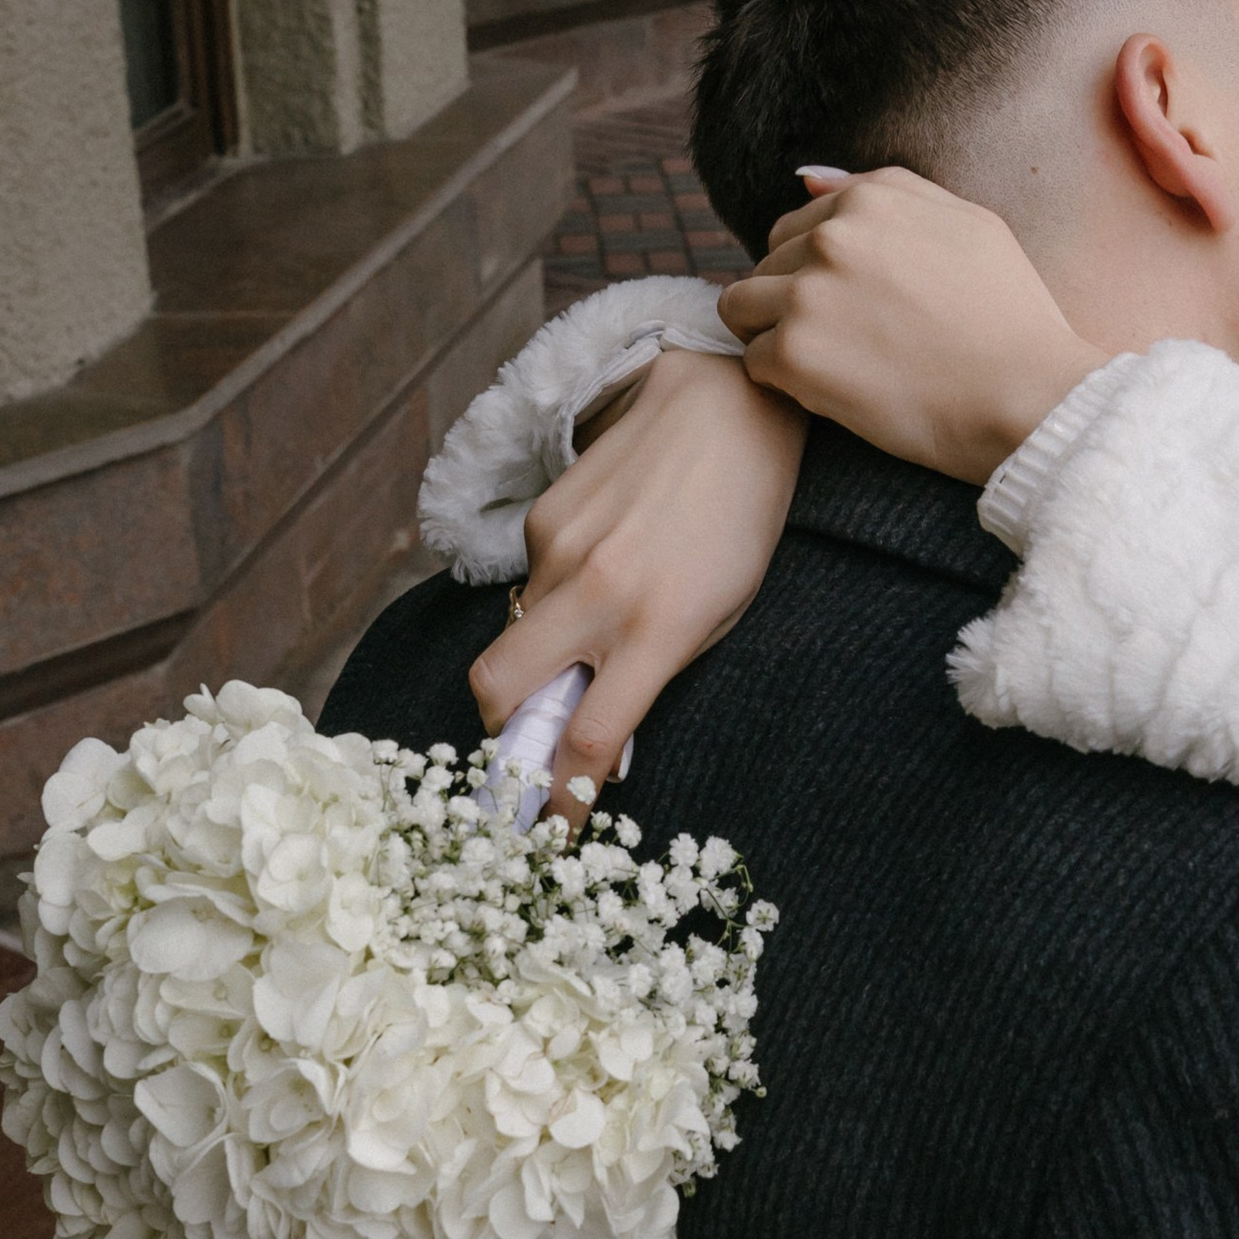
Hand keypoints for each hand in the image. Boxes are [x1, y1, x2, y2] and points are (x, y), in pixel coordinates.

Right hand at [466, 346, 804, 816]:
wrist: (723, 408)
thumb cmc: (741, 523)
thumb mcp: (722, 615)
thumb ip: (655, 675)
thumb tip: (589, 735)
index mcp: (659, 631)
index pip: (588, 743)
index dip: (561, 801)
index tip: (550, 830)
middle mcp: (599, 594)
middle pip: (496, 692)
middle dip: (499, 732)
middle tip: (526, 738)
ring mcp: (561, 551)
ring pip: (514, 635)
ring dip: (540, 653)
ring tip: (600, 618)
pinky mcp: (542, 514)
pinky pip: (529, 582)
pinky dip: (552, 596)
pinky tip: (603, 560)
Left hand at [716, 166, 1108, 484]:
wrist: (1027, 394)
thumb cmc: (1010, 316)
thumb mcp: (970, 225)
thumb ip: (892, 192)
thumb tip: (808, 176)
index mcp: (871, 200)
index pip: (797, 227)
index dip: (819, 272)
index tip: (855, 308)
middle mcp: (832, 236)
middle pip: (766, 264)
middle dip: (792, 300)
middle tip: (848, 342)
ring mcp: (808, 294)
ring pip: (741, 307)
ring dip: (774, 335)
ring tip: (828, 365)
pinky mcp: (794, 354)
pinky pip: (753, 362)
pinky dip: (783, 382)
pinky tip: (833, 391)